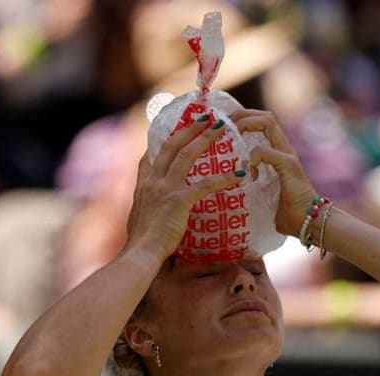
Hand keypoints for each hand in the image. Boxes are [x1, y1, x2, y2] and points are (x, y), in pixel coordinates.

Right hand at [126, 119, 244, 259]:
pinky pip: (205, 185)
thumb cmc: (142, 246)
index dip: (161, 141)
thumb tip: (153, 215)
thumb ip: (148, 212)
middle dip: (188, 128)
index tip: (173, 131)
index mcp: (143, 187)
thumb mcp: (139, 222)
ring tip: (220, 126)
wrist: (140, 255)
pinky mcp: (178, 201)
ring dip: (204, 138)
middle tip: (205, 116)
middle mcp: (152, 182)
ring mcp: (164, 189)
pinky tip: (239, 174)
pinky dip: (223, 178)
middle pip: (170, 146)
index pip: (149, 157)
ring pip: (186, 155)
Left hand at [231, 110, 318, 236]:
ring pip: (267, 122)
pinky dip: (252, 158)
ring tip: (234, 137)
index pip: (263, 122)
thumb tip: (230, 190)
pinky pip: (265, 150)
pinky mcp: (289, 164)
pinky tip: (250, 175)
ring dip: (246, 124)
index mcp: (278, 153)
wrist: (308, 223)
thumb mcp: (262, 194)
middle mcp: (284, 149)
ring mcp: (287, 154)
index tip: (225, 127)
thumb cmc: (286, 214)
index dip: (244, 118)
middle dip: (242, 115)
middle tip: (226, 126)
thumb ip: (251, 185)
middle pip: (265, 116)